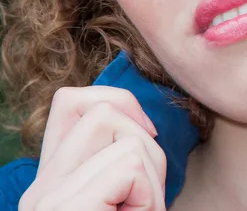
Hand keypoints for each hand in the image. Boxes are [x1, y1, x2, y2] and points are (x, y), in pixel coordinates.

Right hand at [19, 86, 166, 210]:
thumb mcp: (124, 193)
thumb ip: (116, 157)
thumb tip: (141, 124)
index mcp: (51, 180)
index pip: (71, 101)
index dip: (122, 106)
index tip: (146, 143)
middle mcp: (40, 187)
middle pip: (101, 108)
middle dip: (144, 140)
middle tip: (145, 192)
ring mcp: (46, 198)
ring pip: (120, 131)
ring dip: (151, 170)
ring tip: (142, 209)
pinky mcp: (65, 209)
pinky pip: (129, 166)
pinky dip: (149, 193)